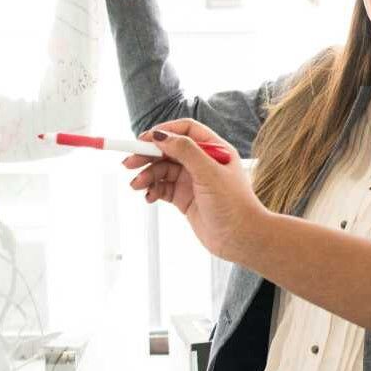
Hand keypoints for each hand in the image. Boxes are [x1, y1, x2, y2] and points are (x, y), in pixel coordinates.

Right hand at [122, 118, 267, 261]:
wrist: (241, 239)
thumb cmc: (234, 205)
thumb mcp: (209, 173)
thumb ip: (185, 151)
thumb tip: (161, 135)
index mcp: (214, 149)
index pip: (185, 131)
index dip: (164, 132)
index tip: (144, 139)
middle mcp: (203, 162)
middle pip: (169, 150)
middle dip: (147, 155)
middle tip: (128, 163)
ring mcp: (193, 180)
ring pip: (163, 170)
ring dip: (147, 175)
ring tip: (136, 185)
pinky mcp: (185, 198)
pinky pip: (163, 188)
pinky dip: (152, 190)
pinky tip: (148, 196)